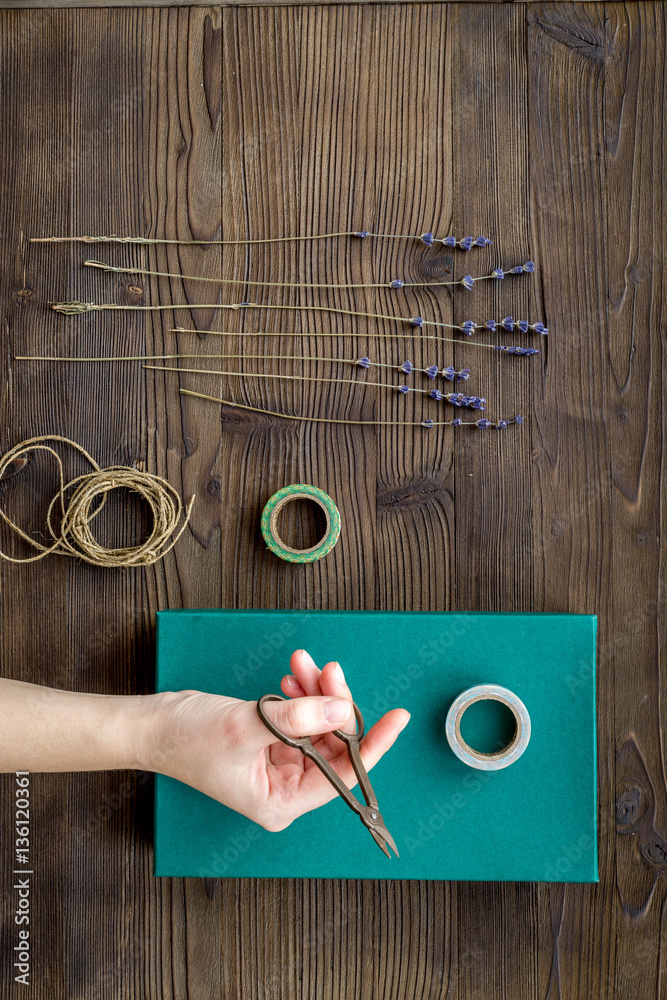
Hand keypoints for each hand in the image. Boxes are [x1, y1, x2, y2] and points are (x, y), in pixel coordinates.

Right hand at [149, 649, 409, 830]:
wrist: (154, 725)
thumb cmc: (188, 738)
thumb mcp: (247, 725)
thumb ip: (298, 718)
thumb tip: (342, 707)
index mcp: (282, 802)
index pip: (342, 776)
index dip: (372, 744)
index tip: (396, 717)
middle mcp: (286, 789)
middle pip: (333, 745)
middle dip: (333, 703)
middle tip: (330, 669)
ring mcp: (280, 766)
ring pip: (319, 725)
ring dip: (316, 692)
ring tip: (305, 664)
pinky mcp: (273, 744)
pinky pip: (302, 717)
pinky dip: (301, 694)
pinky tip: (293, 677)